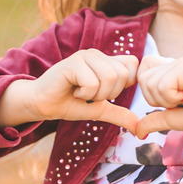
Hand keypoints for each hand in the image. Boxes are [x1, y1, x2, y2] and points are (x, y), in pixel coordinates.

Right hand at [0, 49, 140, 131]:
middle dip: (107, 93)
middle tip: (89, 95)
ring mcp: (85, 56)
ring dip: (95, 94)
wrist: (42, 105)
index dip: (124, 84)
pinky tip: (72, 91)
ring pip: (110, 77)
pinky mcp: (73, 63)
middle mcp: (97, 54)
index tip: (104, 92)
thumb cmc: (69, 103)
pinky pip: (93, 82)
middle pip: (122, 75)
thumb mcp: (99, 110)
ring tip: (81, 93)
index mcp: (105, 60)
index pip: (132, 65)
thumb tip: (140, 128)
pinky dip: (84, 94)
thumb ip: (119, 114)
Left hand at [132, 55, 182, 138]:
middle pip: (143, 78)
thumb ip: (154, 120)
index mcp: (170, 70)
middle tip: (180, 101)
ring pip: (151, 83)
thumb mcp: (172, 119)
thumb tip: (137, 131)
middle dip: (157, 98)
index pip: (142, 71)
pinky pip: (163, 86)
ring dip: (167, 99)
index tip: (171, 101)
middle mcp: (174, 63)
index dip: (149, 91)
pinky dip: (173, 98)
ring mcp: (180, 63)